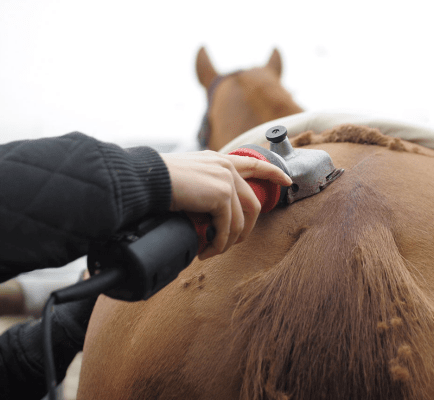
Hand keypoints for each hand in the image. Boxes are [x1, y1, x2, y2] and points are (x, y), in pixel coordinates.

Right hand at [160, 151, 290, 258]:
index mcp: (221, 160)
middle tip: (228, 245)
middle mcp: (227, 167)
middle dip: (245, 230)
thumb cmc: (158, 182)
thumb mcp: (189, 179)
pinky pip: (227, 228)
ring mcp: (226, 180)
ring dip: (227, 242)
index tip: (287, 181)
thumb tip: (211, 220)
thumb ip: (206, 188)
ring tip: (211, 251)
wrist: (146, 180)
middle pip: (253, 205)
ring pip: (239, 222)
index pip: (255, 164)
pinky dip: (219, 244)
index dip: (274, 173)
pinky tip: (207, 250)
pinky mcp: (221, 195)